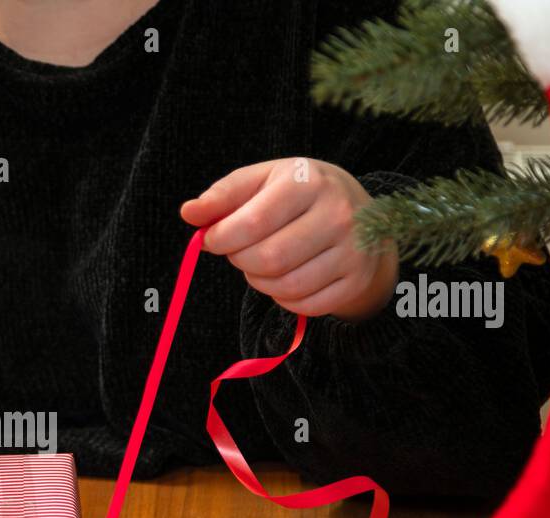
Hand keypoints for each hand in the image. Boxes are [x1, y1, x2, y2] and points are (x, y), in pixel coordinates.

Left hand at [181, 158, 398, 321]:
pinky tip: (285, 277)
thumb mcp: (262, 181)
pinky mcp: (356, 280)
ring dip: (259, 281)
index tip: (212, 239)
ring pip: (285, 286)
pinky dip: (283, 297)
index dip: (221, 238)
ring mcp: (352, 250)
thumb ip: (222, 196)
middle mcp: (338, 214)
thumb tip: (189, 213)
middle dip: (241, 260)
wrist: (361, 213)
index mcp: (308, 182)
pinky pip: (303, 305)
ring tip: (261, 263)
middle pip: (268, 259)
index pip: (253, 223)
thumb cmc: (297, 194)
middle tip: (241, 250)